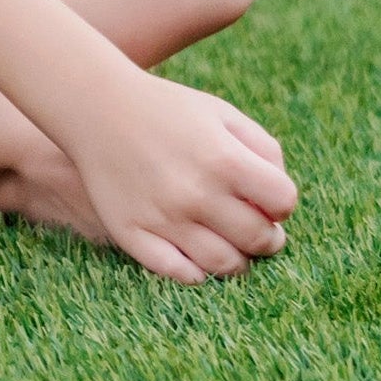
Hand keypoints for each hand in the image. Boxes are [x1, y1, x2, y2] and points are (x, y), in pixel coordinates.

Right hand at [72, 73, 297, 282]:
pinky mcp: (133, 234)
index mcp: (225, 160)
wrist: (96, 106)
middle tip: (255, 226)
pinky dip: (197, 272)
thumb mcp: (221, 112)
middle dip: (267, 236)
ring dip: (238, 259)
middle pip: (259, 240)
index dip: (281, 202)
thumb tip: (280, 201)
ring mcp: (164, 218)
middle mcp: (197, 194)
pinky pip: (180, 274)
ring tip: (229, 241)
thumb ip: (264, 149)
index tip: (266, 198)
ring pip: (224, 266)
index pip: (284, 203)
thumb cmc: (167, 109)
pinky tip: (196, 254)